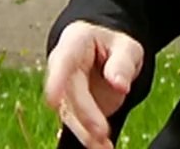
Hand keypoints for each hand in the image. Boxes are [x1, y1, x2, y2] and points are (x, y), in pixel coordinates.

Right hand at [44, 20, 143, 148]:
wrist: (108, 55)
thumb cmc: (116, 47)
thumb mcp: (127, 47)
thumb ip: (123, 63)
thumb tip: (119, 85)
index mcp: (75, 42)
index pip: (63, 59)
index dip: (56, 80)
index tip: (52, 100)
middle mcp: (62, 66)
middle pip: (68, 92)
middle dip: (83, 113)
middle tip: (101, 131)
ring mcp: (64, 88)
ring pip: (69, 113)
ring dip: (84, 132)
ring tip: (103, 146)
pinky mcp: (71, 107)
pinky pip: (76, 124)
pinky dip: (88, 138)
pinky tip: (101, 147)